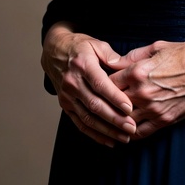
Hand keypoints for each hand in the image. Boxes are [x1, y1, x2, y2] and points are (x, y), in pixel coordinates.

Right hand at [41, 23, 136, 146]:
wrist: (54, 50)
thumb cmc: (80, 47)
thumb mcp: (96, 44)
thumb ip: (113, 56)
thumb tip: (128, 67)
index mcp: (82, 65)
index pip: (100, 84)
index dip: (115, 97)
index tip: (129, 108)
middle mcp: (72, 82)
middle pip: (94, 105)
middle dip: (114, 119)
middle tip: (131, 127)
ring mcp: (67, 96)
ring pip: (88, 118)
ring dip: (107, 130)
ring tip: (124, 137)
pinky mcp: (65, 106)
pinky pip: (80, 123)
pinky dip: (94, 134)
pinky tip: (109, 141)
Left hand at [108, 41, 184, 139]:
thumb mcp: (159, 47)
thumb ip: (134, 56)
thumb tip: (116, 62)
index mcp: (137, 72)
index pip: (107, 82)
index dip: (102, 83)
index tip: (101, 84)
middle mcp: (142, 93)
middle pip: (112, 103)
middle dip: (106, 102)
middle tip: (100, 103)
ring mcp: (153, 109)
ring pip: (123, 120)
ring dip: (116, 120)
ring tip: (110, 119)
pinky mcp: (164, 121)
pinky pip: (140, 133)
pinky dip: (130, 133)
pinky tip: (126, 130)